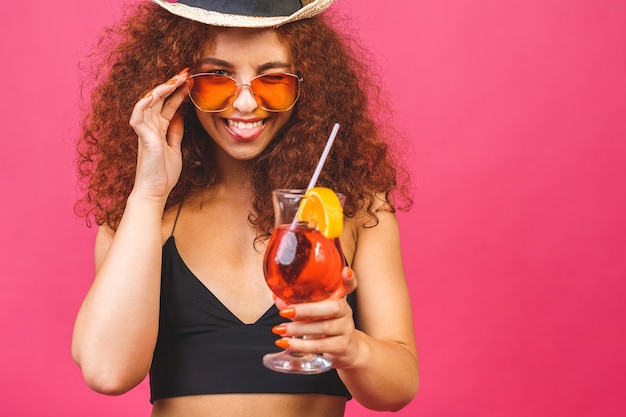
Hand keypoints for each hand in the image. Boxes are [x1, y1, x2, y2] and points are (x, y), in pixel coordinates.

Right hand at [129, 68, 190, 200]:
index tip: (191, 82)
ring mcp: (145, 130)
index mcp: (159, 129)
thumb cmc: (163, 174)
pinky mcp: (142, 137)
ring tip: (176, 79)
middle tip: (186, 73)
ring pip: (149, 102)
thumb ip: (176, 132)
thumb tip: (181, 117)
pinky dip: (145, 103)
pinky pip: (138, 115)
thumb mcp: (175, 148)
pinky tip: (154, 94)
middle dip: (172, 85)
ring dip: (162, 89)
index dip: (179, 92)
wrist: (155, 191)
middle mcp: (151, 126)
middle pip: (160, 99)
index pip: (169, 105)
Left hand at [272, 267, 362, 368]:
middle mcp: (345, 312)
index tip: (346, 271)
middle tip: (285, 312)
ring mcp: (345, 330)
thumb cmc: (327, 325)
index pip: (349, 286)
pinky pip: (321, 346)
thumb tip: (278, 299)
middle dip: (307, 309)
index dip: (349, 279)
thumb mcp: (314, 313)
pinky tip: (287, 343)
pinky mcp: (341, 346)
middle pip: (334, 307)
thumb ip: (298, 305)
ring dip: (298, 329)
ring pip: (324, 328)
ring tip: (280, 329)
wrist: (346, 350)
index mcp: (339, 299)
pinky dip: (301, 345)